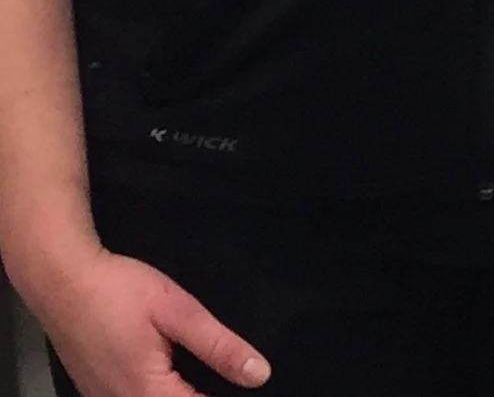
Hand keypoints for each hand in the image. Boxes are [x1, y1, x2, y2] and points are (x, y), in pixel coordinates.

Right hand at [32, 247, 268, 395]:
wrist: (61, 281)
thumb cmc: (120, 292)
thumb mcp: (179, 311)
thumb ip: (218, 347)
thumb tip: (259, 375)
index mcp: (146, 392)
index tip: (245, 388)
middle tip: (224, 380)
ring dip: (178, 396)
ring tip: (203, 381)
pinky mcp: (93, 391)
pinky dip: (157, 394)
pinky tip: (172, 381)